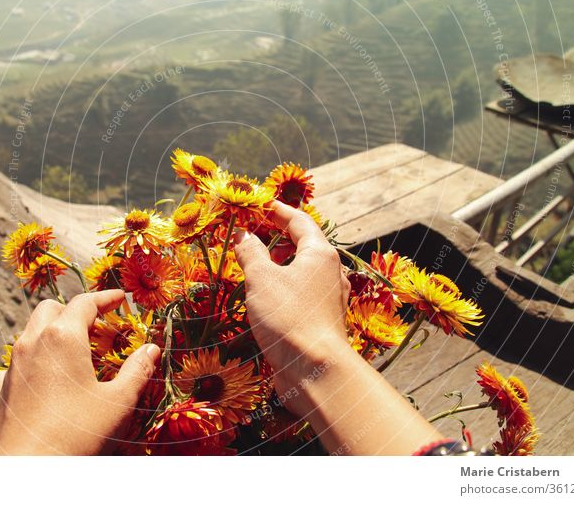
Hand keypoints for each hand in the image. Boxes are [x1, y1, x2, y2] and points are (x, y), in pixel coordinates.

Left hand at [0, 290, 160, 454]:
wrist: (26, 471)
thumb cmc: (75, 433)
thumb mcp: (117, 402)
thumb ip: (137, 371)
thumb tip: (151, 349)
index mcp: (63, 337)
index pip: (85, 302)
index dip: (105, 297)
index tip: (121, 298)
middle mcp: (32, 343)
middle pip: (51, 309)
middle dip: (74, 310)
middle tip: (97, 325)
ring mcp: (12, 366)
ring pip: (30, 332)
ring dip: (52, 332)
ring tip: (74, 351)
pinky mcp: (0, 390)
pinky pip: (14, 364)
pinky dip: (31, 362)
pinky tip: (42, 379)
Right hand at [234, 201, 349, 415]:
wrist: (316, 370)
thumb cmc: (289, 317)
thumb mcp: (262, 279)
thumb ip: (250, 253)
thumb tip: (243, 234)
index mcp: (321, 253)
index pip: (300, 220)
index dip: (277, 210)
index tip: (259, 204)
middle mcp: (331, 272)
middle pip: (304, 245)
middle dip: (277, 237)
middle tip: (252, 233)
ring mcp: (329, 298)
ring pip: (303, 271)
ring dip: (279, 264)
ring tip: (254, 264)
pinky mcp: (322, 320)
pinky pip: (302, 293)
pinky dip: (283, 286)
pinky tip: (266, 296)